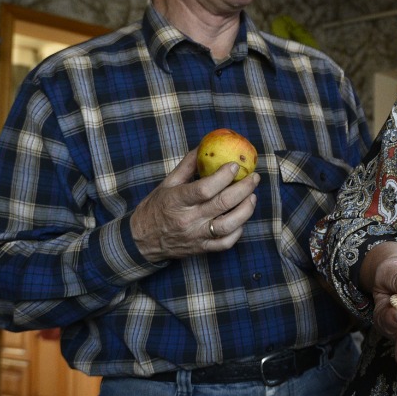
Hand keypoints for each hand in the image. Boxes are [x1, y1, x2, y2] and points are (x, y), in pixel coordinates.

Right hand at [130, 148, 258, 262]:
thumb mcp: (167, 184)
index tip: (235, 165)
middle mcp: (188, 219)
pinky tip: (242, 218)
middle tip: (254, 177)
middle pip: (222, 204)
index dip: (223, 176)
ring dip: (246, 209)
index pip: (204, 189)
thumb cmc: (156, 208)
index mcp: (177, 201)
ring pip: (228, 225)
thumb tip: (205, 146)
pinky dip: (238, 230)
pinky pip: (226, 243)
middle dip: (243, 188)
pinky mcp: (202, 249)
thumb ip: (187, 166)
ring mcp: (196, 236)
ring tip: (252, 196)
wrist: (142, 241)